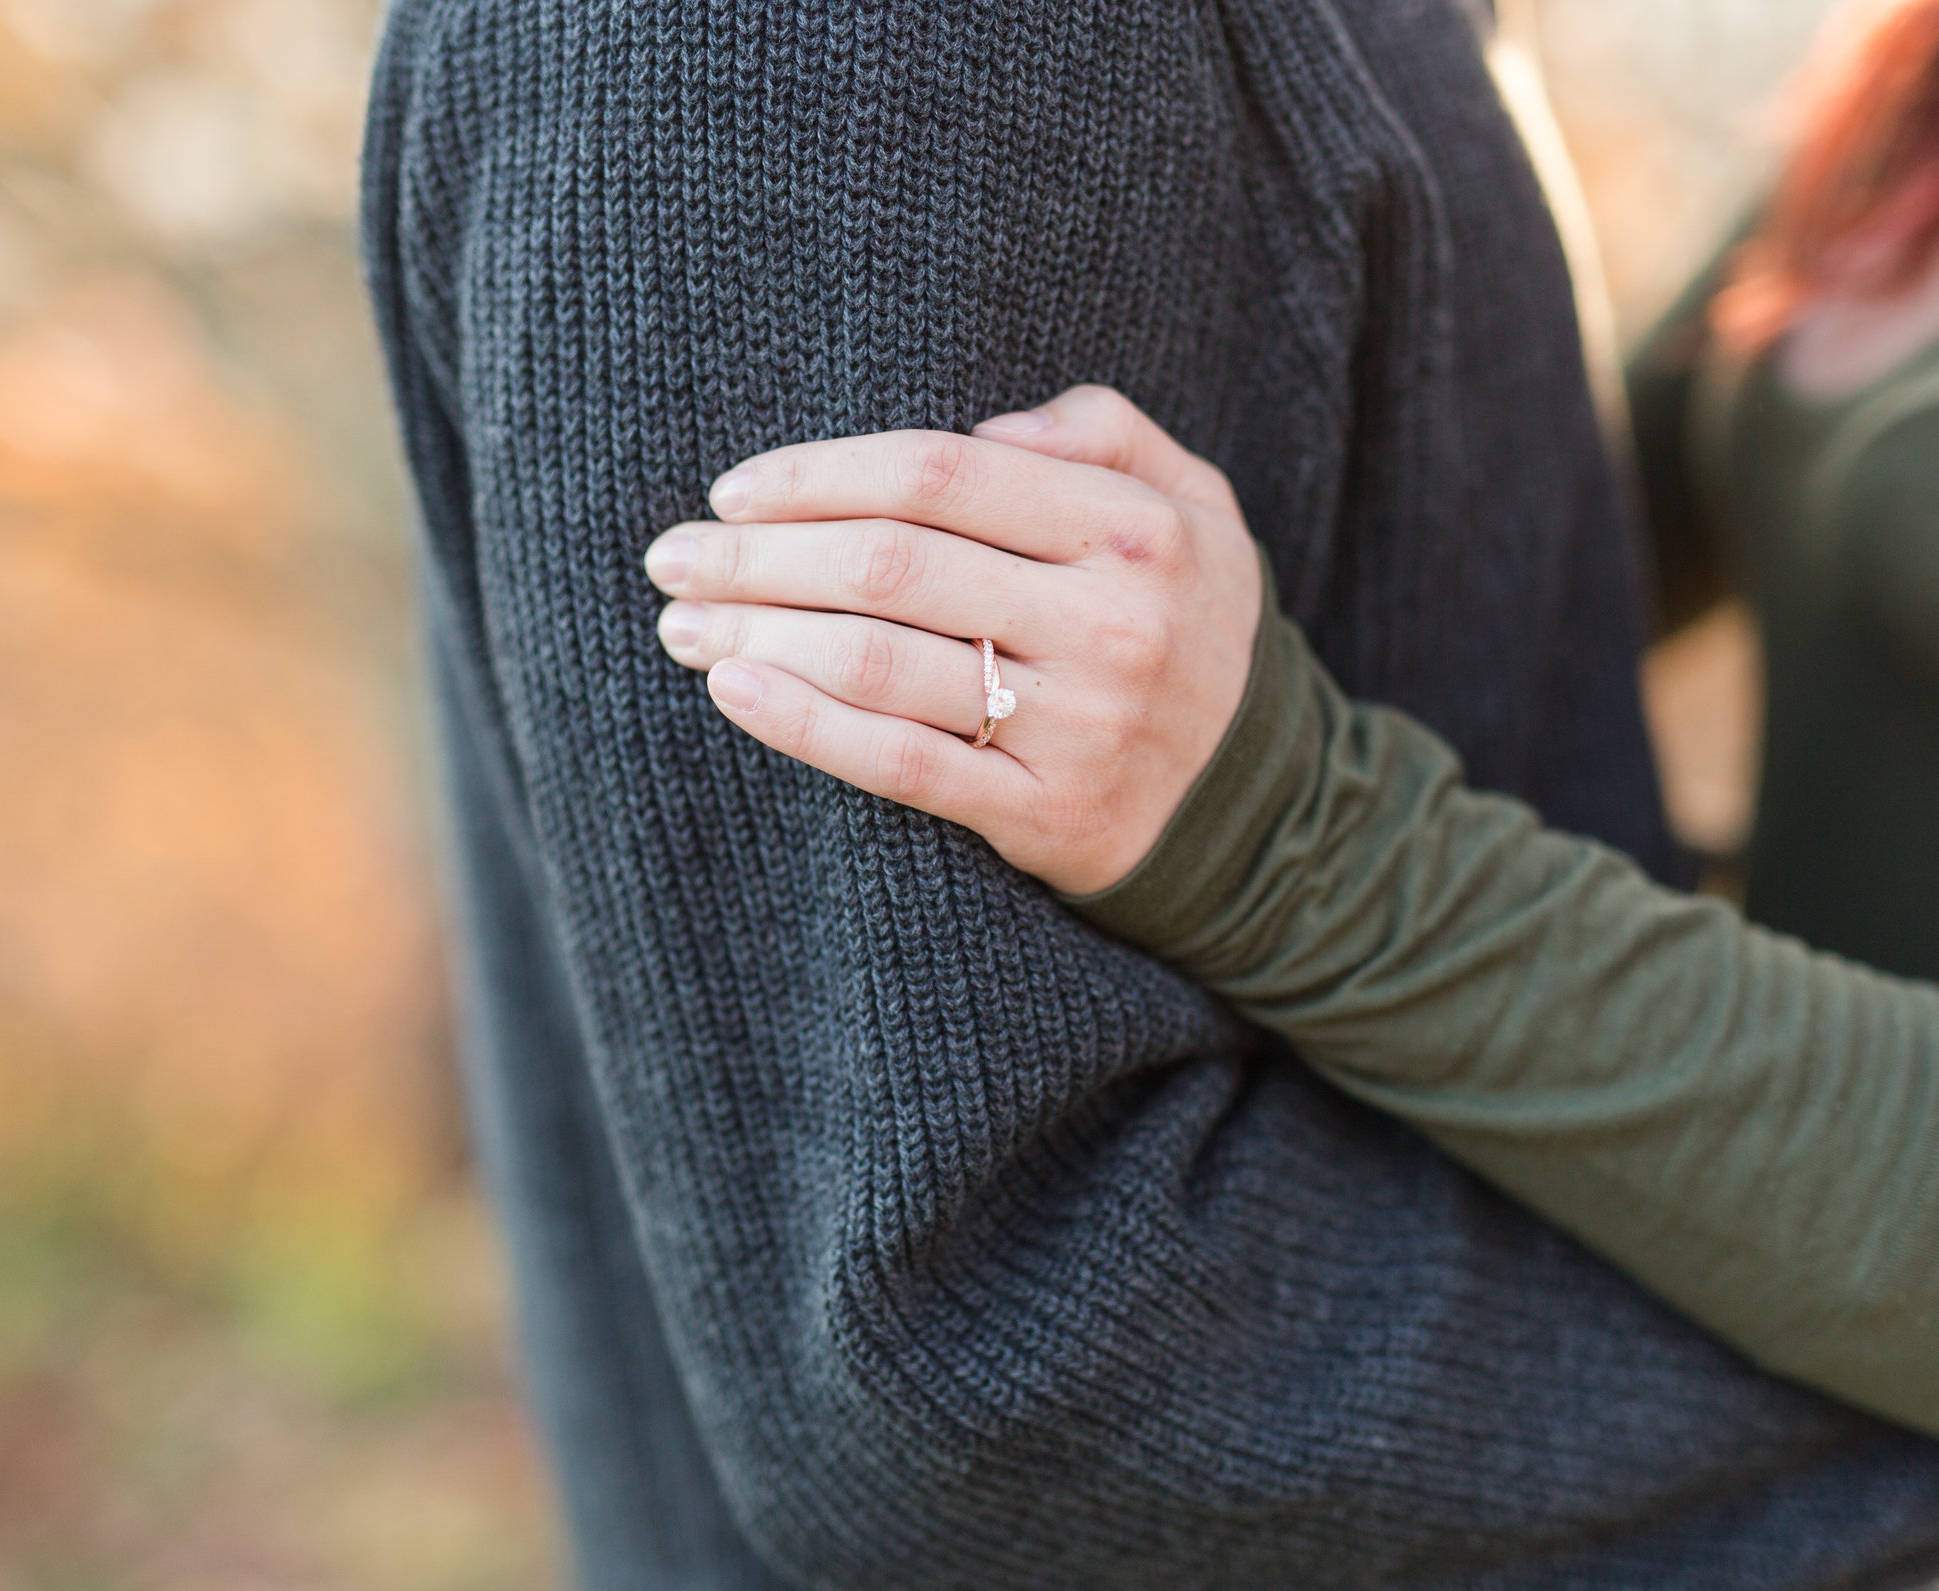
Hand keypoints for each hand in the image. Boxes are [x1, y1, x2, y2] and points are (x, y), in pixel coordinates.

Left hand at [644, 386, 1265, 894]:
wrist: (1265, 802)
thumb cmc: (1190, 623)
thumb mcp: (1190, 502)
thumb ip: (1101, 429)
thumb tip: (985, 430)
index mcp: (1132, 527)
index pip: (940, 476)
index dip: (820, 475)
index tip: (735, 491)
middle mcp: (1109, 622)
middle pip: (892, 566)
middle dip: (759, 557)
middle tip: (673, 557)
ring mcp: (1077, 723)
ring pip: (883, 663)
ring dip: (758, 637)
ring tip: (680, 626)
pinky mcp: (1045, 813)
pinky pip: (903, 764)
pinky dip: (806, 726)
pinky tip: (735, 693)